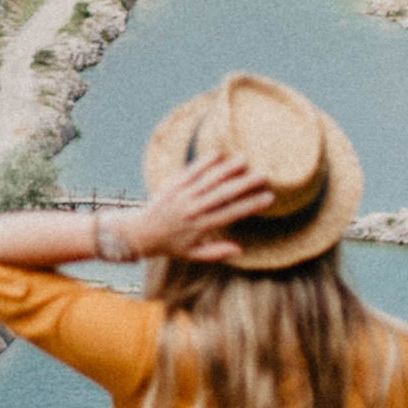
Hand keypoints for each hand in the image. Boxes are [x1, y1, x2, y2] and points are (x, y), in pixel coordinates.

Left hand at [125, 154, 277, 263]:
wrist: (139, 233)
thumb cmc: (170, 245)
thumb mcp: (193, 254)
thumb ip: (216, 252)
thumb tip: (240, 250)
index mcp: (201, 227)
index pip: (231, 214)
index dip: (250, 205)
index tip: (268, 198)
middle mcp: (193, 210)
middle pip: (223, 195)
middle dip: (244, 184)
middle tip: (263, 175)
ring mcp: (182, 196)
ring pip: (208, 181)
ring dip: (226, 169)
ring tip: (244, 159)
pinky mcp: (172, 185)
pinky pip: (189, 172)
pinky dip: (202, 162)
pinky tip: (217, 154)